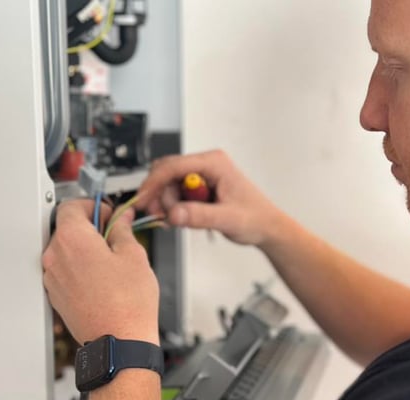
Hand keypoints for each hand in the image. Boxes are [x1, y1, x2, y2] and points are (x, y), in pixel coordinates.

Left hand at [42, 199, 158, 345]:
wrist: (120, 342)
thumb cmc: (128, 304)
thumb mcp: (133, 256)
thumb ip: (122, 230)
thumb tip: (120, 220)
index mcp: (73, 240)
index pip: (71, 206)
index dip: (92, 205)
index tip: (107, 213)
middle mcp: (55, 257)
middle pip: (65, 228)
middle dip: (88, 227)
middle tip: (112, 234)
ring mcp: (53, 278)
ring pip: (64, 251)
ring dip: (83, 249)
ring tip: (110, 261)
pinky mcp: (56, 295)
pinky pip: (64, 271)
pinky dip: (78, 268)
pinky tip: (101, 279)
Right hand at [136, 150, 284, 246]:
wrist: (267, 227)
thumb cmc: (255, 218)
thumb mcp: (227, 219)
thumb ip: (200, 216)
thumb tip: (173, 214)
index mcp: (214, 163)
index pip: (174, 165)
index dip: (154, 183)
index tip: (142, 200)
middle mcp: (206, 165)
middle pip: (167, 173)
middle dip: (159, 195)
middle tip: (160, 216)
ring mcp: (202, 176)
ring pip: (169, 185)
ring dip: (167, 203)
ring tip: (177, 221)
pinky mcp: (200, 188)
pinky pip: (177, 193)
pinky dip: (174, 207)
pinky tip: (181, 219)